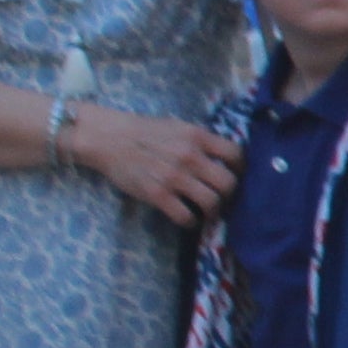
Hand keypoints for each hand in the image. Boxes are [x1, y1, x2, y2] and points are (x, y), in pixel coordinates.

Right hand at [64, 102, 241, 223]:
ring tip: (207, 210)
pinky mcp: (157, 194)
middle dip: (229, 193)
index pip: (236, 155)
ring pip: (212, 202)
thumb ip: (202, 141)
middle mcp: (190, 156)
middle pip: (229, 183)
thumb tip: (225, 157)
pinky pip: (185, 216)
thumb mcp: (179, 127)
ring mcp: (174, 176)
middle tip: (222, 196)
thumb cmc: (144, 131)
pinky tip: (187, 218)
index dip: (239, 168)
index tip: (234, 174)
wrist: (107, 138)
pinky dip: (190, 221)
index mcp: (197, 137)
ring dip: (212, 210)